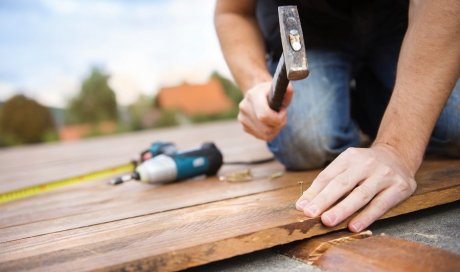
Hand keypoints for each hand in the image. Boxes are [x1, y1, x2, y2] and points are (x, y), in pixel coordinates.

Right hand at [238, 82, 292, 140]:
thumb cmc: (270, 92)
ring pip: (266, 135)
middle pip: (267, 129)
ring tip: (277, 119)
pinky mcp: (244, 127)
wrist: (256, 94)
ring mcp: (242, 118)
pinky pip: (262, 137)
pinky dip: (271, 133)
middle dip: (279, 125)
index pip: (264, 116)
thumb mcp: (279, 89)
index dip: (278, 118)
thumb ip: (287, 90)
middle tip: (282, 117)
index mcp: (252, 95)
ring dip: (276, 129)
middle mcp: (244, 107)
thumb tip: (289, 89)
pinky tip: (271, 123)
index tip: (283, 111)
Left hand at [295, 144, 416, 231]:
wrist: (399, 155)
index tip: (302, 208)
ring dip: (343, 209)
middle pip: (342, 184)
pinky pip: (380, 205)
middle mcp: (366, 164)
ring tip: (328, 221)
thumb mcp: (346, 167)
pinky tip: (354, 226)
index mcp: (349, 157)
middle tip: (311, 214)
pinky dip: (366, 216)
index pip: (328, 176)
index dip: (314, 192)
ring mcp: (384, 175)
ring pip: (361, 195)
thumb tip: (303, 205)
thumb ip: (326, 184)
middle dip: (325, 200)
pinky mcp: (399, 187)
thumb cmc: (365, 167)